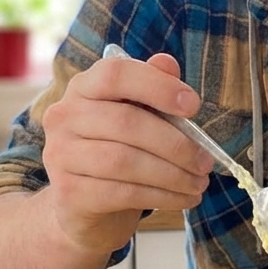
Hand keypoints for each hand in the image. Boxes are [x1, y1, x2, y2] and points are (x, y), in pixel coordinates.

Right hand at [40, 51, 212, 251]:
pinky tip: (183, 199)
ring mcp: (61, 155)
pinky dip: (161, 196)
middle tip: (206, 162)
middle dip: (176, 144)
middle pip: (126, 122)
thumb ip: (152, 89)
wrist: (85, 204)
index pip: (115, 74)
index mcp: (83, 87)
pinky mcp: (68, 193)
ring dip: (172, 175)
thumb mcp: (137, 116)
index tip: (193, 106)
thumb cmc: (118, 150)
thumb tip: (168, 64)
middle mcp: (64, 116)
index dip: (157, 86)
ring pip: (125, 161)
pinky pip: (122, 193)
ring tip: (199, 184)